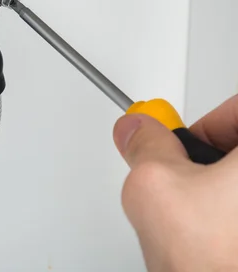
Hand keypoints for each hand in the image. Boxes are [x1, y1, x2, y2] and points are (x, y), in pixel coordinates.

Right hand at [113, 96, 237, 271]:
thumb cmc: (216, 264)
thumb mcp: (157, 186)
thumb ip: (145, 145)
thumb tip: (137, 130)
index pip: (237, 108)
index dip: (211, 121)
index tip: (188, 141)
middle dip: (215, 159)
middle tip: (195, 178)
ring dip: (222, 190)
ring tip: (205, 216)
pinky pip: (237, 211)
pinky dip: (228, 215)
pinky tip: (218, 237)